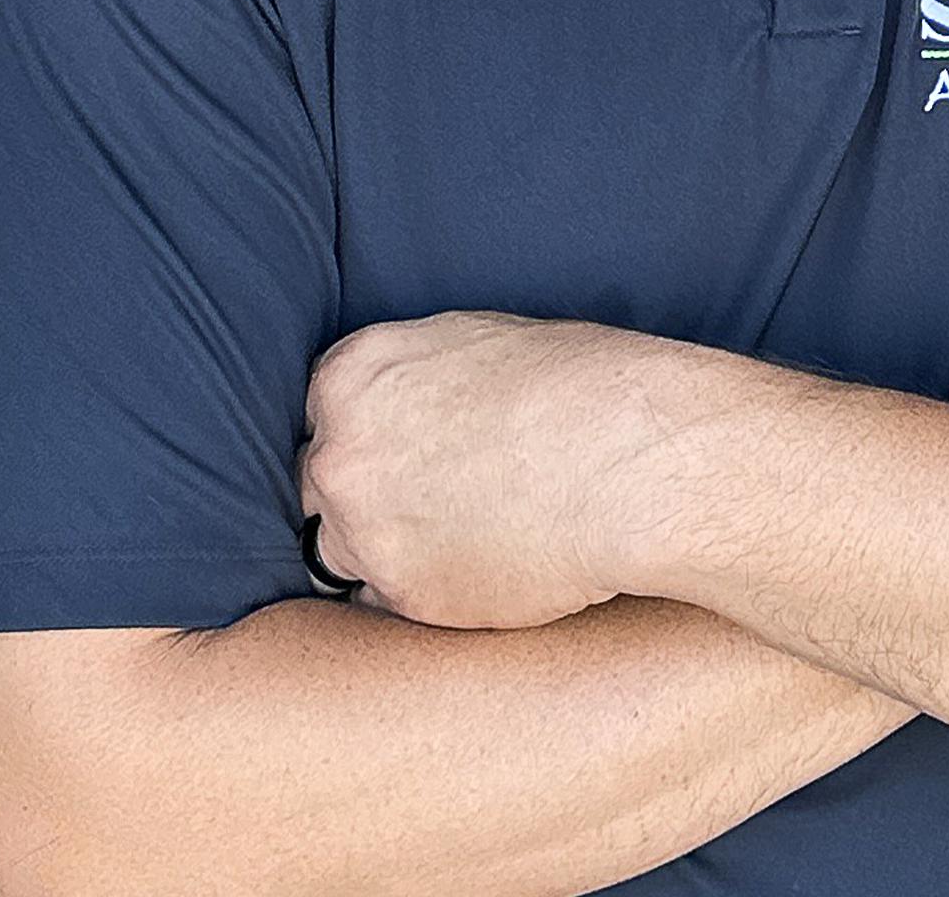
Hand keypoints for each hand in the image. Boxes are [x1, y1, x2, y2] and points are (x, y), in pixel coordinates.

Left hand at [296, 309, 697, 630]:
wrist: (630, 457)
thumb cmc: (579, 386)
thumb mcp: (480, 342)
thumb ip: (418, 377)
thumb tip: (413, 404)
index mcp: (353, 374)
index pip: (321, 416)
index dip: (365, 437)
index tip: (399, 454)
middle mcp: (341, 453)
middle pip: (318, 487)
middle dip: (364, 496)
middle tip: (429, 500)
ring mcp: (365, 530)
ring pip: (342, 552)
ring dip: (387, 550)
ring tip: (459, 538)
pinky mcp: (405, 598)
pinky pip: (388, 606)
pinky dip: (424, 594)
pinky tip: (483, 569)